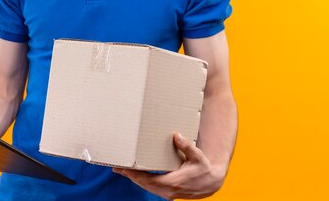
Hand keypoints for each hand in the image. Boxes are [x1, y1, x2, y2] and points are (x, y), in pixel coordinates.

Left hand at [112, 133, 226, 198]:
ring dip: (134, 179)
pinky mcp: (168, 194)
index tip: (124, 169)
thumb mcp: (197, 156)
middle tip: (116, 167)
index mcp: (174, 182)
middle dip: (130, 176)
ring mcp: (168, 194)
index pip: (149, 180)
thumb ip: (187, 146)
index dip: (135, 175)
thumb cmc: (203, 168)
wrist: (211, 183)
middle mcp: (169, 190)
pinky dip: (142, 182)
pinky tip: (135, 175)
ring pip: (147, 187)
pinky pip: (151, 188)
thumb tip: (177, 135)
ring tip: (121, 170)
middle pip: (144, 184)